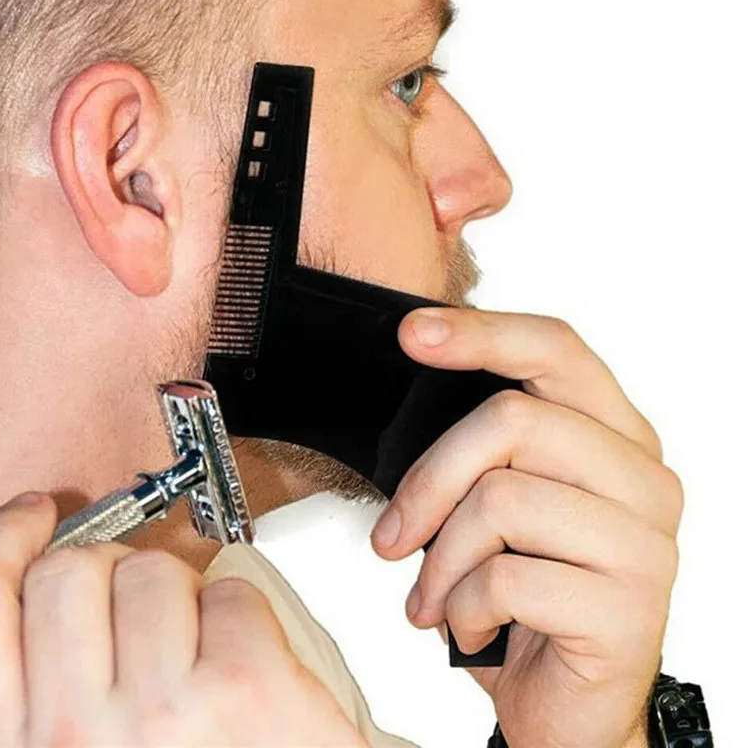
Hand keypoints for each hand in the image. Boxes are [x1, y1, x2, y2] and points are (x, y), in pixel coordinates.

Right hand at [0, 493, 367, 747]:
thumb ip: (23, 668)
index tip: (30, 517)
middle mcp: (73, 735)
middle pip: (68, 571)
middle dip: (111, 572)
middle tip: (142, 611)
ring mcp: (161, 711)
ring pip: (153, 571)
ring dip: (181, 597)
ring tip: (199, 657)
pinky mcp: (243, 689)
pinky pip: (230, 593)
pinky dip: (242, 618)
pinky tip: (245, 670)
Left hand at [372, 308, 681, 747]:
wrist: (565, 703)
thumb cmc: (522, 592)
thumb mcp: (497, 505)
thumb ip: (481, 450)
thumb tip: (413, 389)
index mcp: (612, 434)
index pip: (554, 350)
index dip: (481, 332)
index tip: (412, 333)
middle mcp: (641, 475)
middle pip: (511, 420)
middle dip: (429, 480)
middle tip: (391, 538)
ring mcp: (645, 541)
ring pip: (501, 500)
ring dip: (441, 560)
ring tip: (431, 598)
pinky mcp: (630, 608)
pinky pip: (507, 578)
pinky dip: (462, 609)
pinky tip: (472, 628)